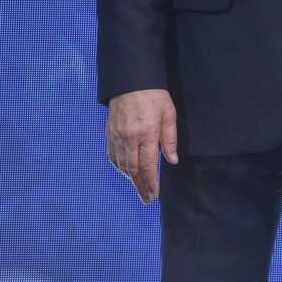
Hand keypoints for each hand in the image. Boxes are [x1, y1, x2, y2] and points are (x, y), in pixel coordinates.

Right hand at [106, 88, 177, 203]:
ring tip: (140, 188)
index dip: (151, 183)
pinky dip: (120, 167)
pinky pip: (113, 157)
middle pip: (133, 170)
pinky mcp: (109, 134)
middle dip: (140, 186)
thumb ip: (169, 139)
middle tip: (147, 199)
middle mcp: (129, 138)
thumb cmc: (154, 96)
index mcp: (146, 134)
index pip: (148, 166)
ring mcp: (116, 137)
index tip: (154, 195)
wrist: (130, 81)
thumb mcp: (169, 114)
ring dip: (131, 179)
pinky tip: (127, 172)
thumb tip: (172, 160)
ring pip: (122, 165)